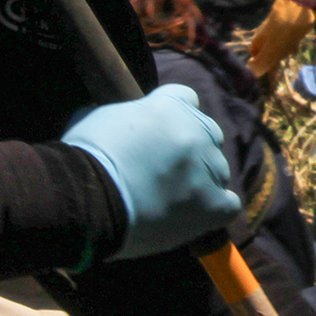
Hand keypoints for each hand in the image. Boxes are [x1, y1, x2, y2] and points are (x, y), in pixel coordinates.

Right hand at [63, 84, 240, 258]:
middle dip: (192, 148)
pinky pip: (228, 205)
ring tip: (173, 200)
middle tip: (167, 170)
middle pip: (209, 133)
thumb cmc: (87, 157)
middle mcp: (197, 130)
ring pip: (218, 170)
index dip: (175, 116)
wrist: (89, 198)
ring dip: (202, 181)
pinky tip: (197, 217)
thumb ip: (120, 116)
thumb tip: (111, 119)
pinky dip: (215, 210)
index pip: (187, 98)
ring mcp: (209, 167)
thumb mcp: (98, 119)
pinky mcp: (213, 204)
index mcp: (171, 105)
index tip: (161, 133)